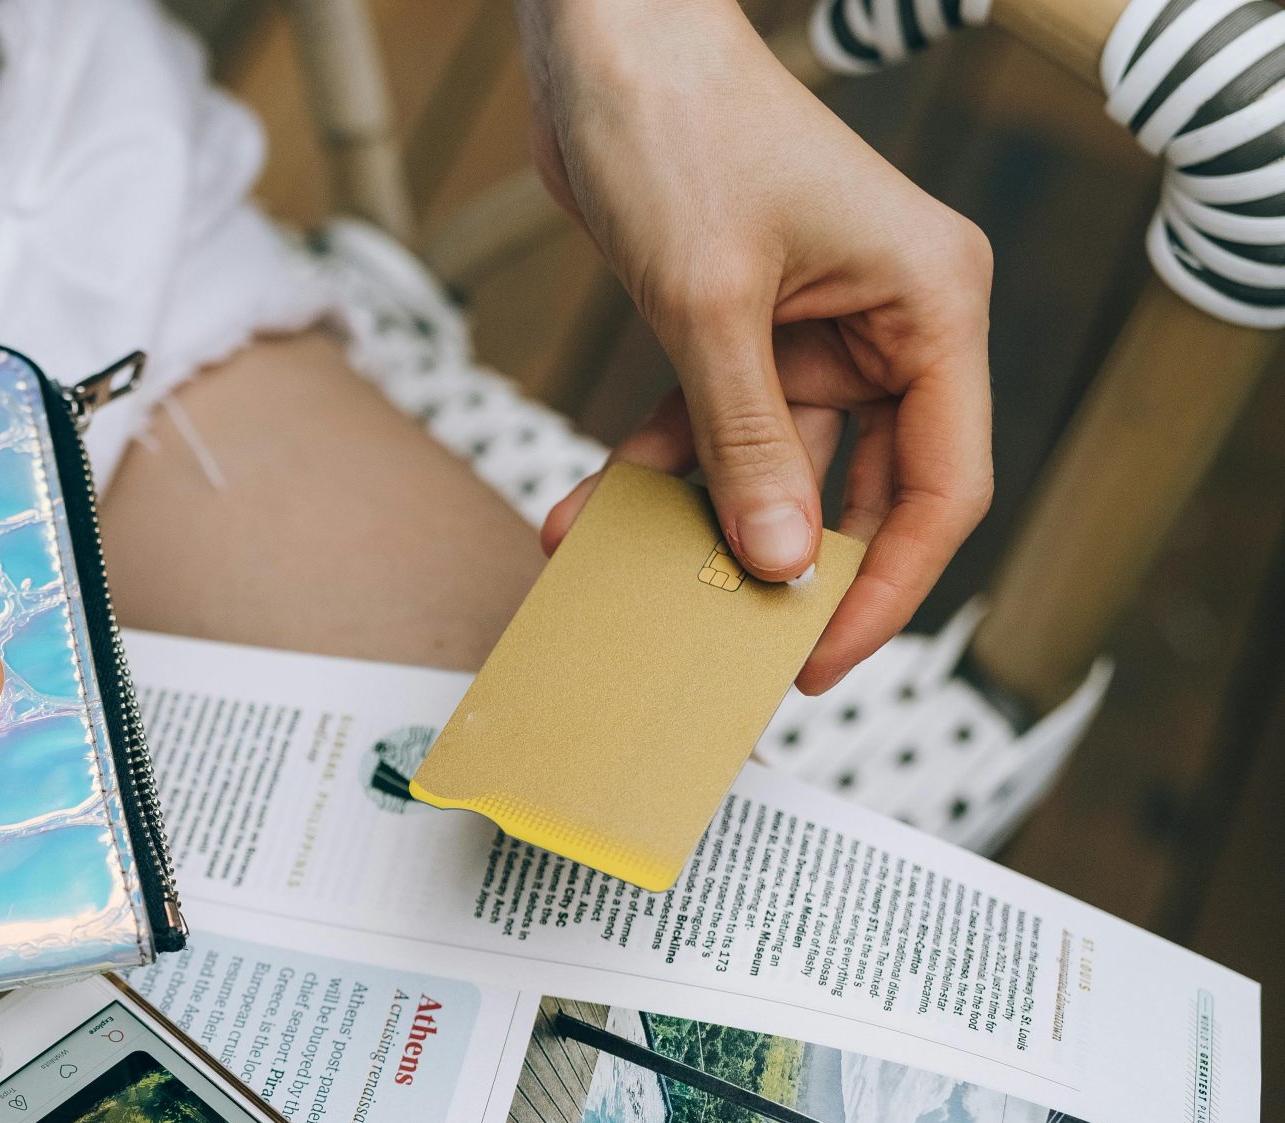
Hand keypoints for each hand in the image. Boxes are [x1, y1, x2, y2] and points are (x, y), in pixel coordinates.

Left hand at [518, 0, 993, 690]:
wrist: (602, 49)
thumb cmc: (679, 133)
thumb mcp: (710, 308)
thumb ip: (745, 443)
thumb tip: (781, 563)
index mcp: (930, 305)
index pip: (942, 483)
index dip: (889, 584)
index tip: (820, 660)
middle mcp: (889, 322)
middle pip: (864, 489)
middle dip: (793, 570)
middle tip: (730, 652)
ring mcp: (813, 330)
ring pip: (771, 468)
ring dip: (697, 530)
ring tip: (632, 596)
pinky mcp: (736, 329)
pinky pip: (707, 431)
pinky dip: (651, 475)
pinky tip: (580, 521)